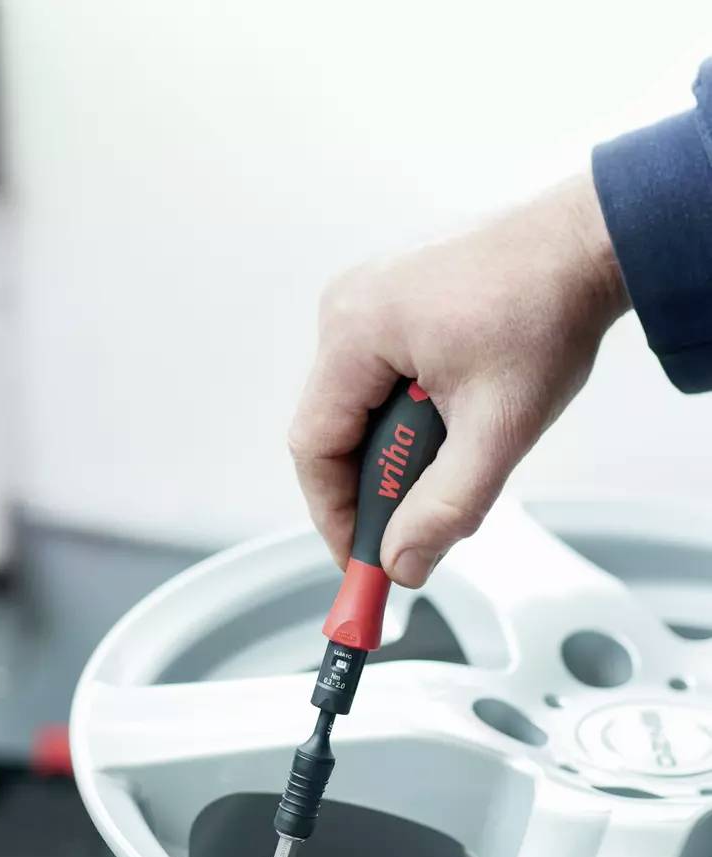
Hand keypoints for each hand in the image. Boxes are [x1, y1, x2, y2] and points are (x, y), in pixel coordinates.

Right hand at [290, 172, 627, 586]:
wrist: (590, 243)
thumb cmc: (549, 313)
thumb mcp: (498, 430)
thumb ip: (445, 509)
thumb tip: (401, 564)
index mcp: (354, 331)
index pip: (313, 447)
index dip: (333, 514)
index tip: (363, 559)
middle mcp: (347, 306)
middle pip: (332, 429)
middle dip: (372, 487)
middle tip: (412, 530)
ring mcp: (368, 298)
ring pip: (357, 406)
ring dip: (395, 451)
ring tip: (451, 464)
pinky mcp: (393, 299)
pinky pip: (377, 377)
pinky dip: (406, 416)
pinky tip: (451, 425)